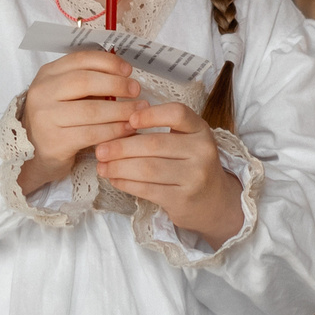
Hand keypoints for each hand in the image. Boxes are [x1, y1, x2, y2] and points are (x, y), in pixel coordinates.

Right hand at [19, 50, 141, 188]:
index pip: (80, 60)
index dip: (108, 62)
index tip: (128, 70)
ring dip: (121, 110)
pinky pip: (92, 133)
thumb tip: (124, 74)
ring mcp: (45, 118)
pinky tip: (128, 129)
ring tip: (138, 111)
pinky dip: (114, 131)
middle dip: (116, 85)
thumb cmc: (58, 120)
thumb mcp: (66, 94)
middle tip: (136, 90)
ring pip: (91, 110)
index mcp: (47, 74)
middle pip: (85, 81)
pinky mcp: (54, 142)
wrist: (35, 154)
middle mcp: (42, 93)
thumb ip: (88, 82)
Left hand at [94, 100, 242, 242]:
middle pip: (154, 144)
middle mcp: (201, 151)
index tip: (129, 119)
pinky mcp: (182, 199)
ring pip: (147, 168)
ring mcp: (194, 177)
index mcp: (200, 129)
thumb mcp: (186, 140)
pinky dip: (126, 183)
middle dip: (121, 147)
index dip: (150, 115)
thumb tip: (116, 125)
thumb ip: (159, 130)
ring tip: (102, 166)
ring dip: (119, 167)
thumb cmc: (190, 164)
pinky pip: (147, 189)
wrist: (214, 201)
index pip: (177, 113)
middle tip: (100, 149)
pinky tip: (114, 179)